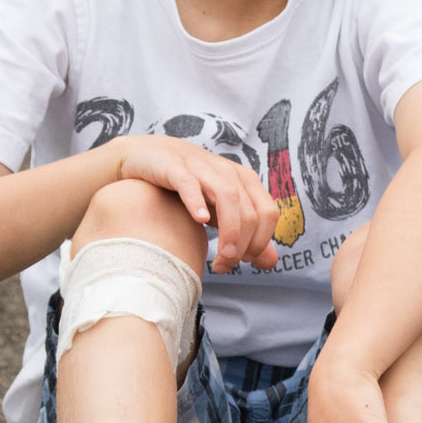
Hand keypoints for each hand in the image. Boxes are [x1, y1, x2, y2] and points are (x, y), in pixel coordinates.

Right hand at [115, 136, 280, 271]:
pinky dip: (197, 200)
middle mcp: (228, 172)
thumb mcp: (222, 213)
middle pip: (249, 212)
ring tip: (220, 257)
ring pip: (227, 197)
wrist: (150, 156)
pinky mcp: (175, 167)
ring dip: (229, 231)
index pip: (268, 213)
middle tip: (223, 266)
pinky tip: (199, 219)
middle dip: (241, 246)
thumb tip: (270, 262)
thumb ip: (247, 237)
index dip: (261, 241)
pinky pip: (190, 183)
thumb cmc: (193, 188)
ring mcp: (202, 168)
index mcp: (245, 182)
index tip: (244, 262)